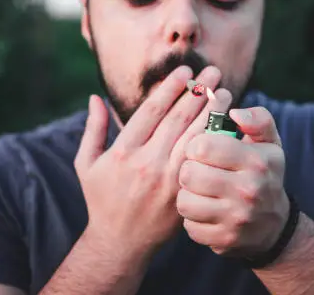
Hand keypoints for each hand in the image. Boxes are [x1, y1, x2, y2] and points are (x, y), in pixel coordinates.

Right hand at [74, 65, 230, 258]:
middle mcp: (146, 164)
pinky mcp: (183, 194)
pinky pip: (202, 163)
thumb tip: (94, 98)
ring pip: (194, 139)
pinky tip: (226, 127)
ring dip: (212, 114)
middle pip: (177, 120)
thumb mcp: (86, 165)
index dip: (170, 88)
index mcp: (122, 152)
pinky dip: (215, 143)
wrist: (120, 243)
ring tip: (225, 93)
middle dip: (197, 93)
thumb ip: (93, 130)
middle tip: (213, 73)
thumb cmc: (101, 199)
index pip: (151, 111)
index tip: (185, 71)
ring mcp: (167, 181)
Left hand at [178, 106, 289, 256]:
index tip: (202, 150)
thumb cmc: (263, 173)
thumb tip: (235, 112)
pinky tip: (204, 211)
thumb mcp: (269, 143)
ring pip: (184, 201)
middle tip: (197, 171)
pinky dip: (192, 218)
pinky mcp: (225, 241)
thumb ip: (258, 119)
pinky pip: (188, 225)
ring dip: (187, 195)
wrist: (274, 224)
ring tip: (199, 190)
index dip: (196, 145)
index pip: (204, 145)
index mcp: (256, 161)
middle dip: (189, 170)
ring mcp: (237, 219)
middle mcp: (249, 191)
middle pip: (189, 174)